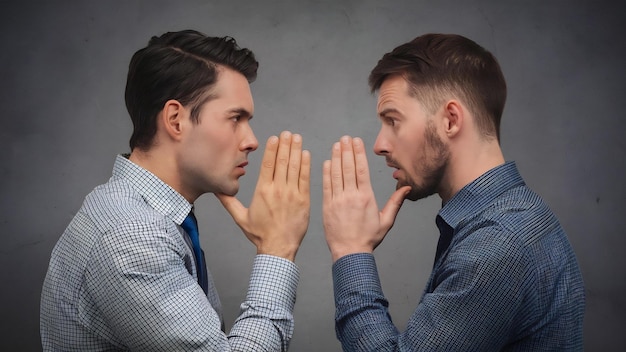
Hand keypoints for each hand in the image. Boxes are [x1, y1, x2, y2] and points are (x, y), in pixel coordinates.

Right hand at [216, 131, 310, 261]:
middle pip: (282, 161)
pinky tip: (306, 154)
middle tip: (288, 133)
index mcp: (262, 191)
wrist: (278, 248)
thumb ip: (228, 201)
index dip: (272, 149)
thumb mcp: (240, 217)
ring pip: (294, 167)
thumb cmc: (260, 235)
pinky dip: (306, 165)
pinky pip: (305, 178)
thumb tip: (216, 190)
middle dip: (286, 145)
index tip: (275, 137)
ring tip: (297, 138)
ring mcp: (292, 194)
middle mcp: (277, 190)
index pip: (268, 164)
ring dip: (296, 150)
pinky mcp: (304, 200)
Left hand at [322, 136, 409, 261]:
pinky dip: (326, 173)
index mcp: (366, 197)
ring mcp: (338, 200)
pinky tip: (327, 162)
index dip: (358, 153)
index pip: (361, 170)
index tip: (356, 141)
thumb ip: (395, 203)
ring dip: (336, 158)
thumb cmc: (368, 238)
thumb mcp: (386, 221)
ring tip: (337, 145)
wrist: (350, 252)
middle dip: (347, 151)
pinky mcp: (327, 206)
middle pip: (348, 168)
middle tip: (345, 138)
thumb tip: (406, 187)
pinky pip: (326, 185)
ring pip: (336, 174)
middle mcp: (351, 196)